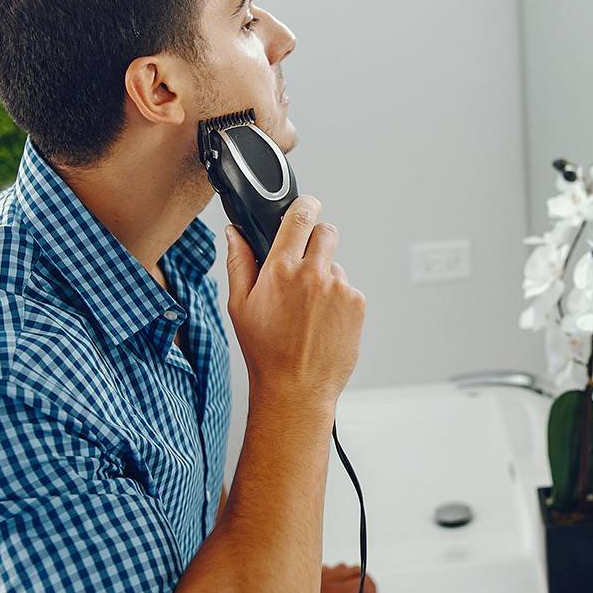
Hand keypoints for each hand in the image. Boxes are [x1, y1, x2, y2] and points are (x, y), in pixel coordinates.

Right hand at [223, 195, 366, 411]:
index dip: (305, 205)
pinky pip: (348, 289)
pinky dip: (338, 300)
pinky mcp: (357, 304)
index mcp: (281, 269)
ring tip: (308, 310)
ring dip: (325, 278)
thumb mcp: (240, 306)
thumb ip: (239, 263)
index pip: (300, 217)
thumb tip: (234, 234)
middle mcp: (314, 274)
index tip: (307, 204)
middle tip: (304, 264)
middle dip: (316, 240)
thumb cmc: (265, 351)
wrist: (297, 388)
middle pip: (326, 232)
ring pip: (336, 266)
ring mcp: (339, 288)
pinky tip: (322, 322)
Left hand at [313, 562, 377, 592]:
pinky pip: (333, 568)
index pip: (362, 585)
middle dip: (369, 586)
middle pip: (359, 572)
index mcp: (332, 590)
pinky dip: (341, 576)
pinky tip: (333, 588)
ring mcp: (320, 572)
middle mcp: (328, 577)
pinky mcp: (311, 570)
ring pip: (347, 568)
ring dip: (356, 579)